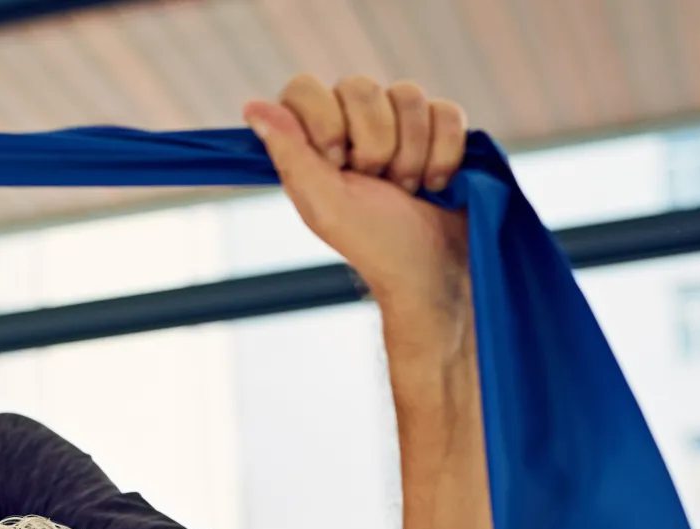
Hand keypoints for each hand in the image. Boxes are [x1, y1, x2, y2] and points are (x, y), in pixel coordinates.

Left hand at [244, 76, 468, 320]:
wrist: (432, 269)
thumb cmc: (374, 243)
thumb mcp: (324, 203)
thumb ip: (290, 153)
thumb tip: (251, 107)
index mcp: (314, 144)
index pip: (304, 89)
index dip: (324, 118)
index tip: (337, 162)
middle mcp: (353, 126)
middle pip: (361, 87)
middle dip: (375, 144)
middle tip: (377, 184)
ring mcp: (399, 124)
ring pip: (408, 94)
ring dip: (412, 151)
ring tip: (408, 189)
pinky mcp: (440, 130)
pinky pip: (447, 110)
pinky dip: (445, 151)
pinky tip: (436, 183)